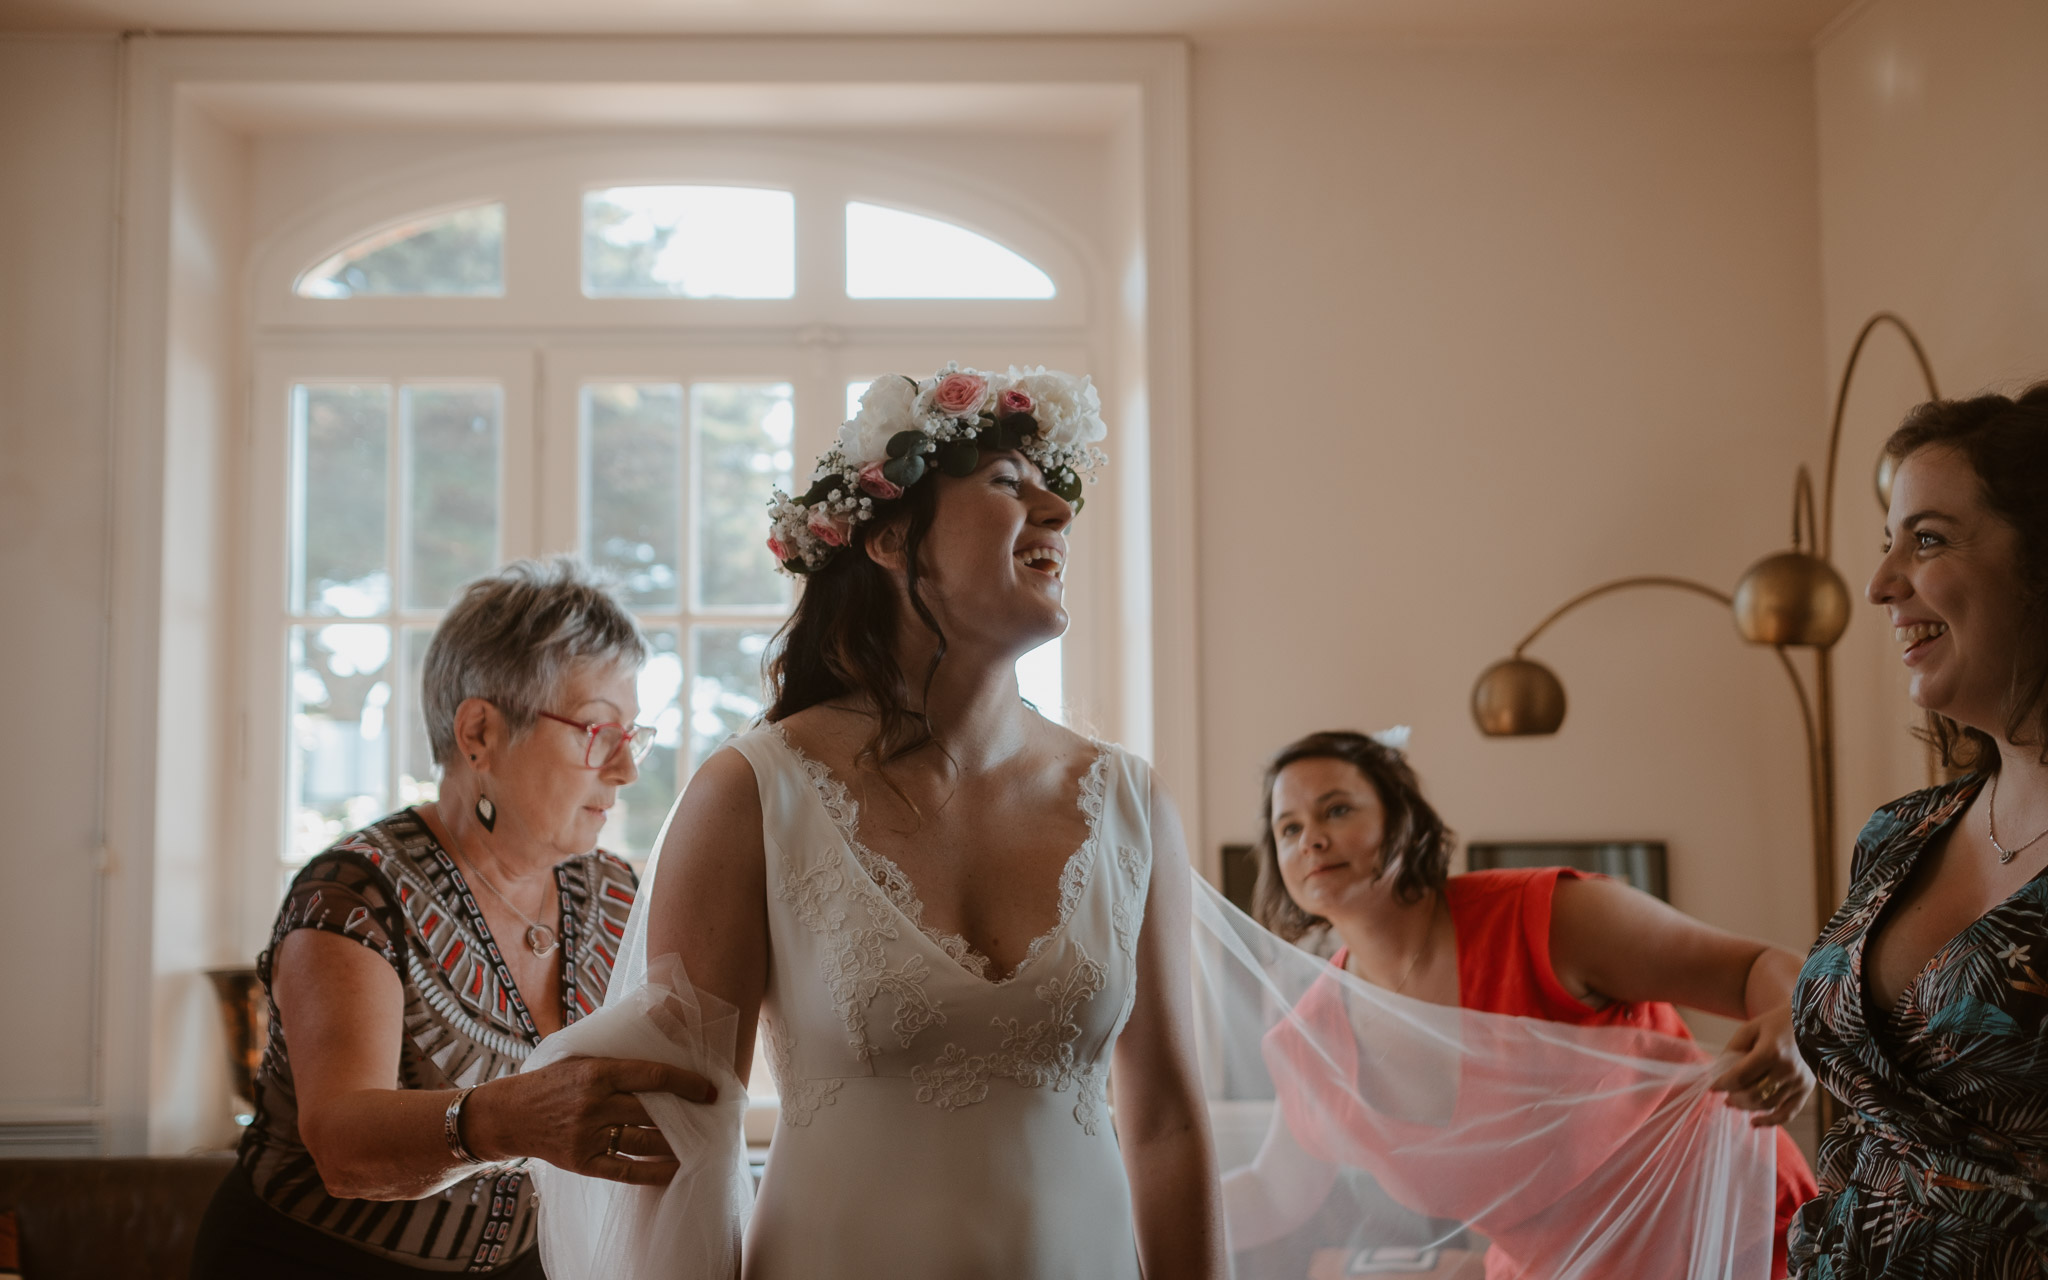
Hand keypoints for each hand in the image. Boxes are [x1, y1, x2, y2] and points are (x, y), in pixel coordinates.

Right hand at [467, 1057, 717, 1184]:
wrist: (508, 1115)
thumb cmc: (551, 1081)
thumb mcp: (580, 1058)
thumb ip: (616, 1057)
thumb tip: (662, 1045)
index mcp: (597, 1072)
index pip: (654, 1076)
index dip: (687, 1083)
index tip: (710, 1090)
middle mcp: (594, 1104)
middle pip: (653, 1111)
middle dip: (687, 1115)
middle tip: (710, 1118)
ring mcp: (588, 1135)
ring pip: (644, 1141)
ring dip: (675, 1143)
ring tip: (700, 1142)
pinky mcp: (582, 1162)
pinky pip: (626, 1170)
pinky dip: (653, 1172)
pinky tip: (675, 1170)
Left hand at [1709, 1003, 1813, 1126]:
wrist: (1811, 1024)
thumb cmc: (1775, 1024)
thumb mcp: (1750, 1029)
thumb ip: (1733, 1049)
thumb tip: (1718, 1072)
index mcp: (1771, 1051)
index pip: (1740, 1076)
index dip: (1723, 1084)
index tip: (1712, 1086)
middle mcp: (1787, 1069)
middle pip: (1753, 1094)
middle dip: (1734, 1098)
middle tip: (1725, 1097)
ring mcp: (1798, 1082)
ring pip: (1767, 1105)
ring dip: (1747, 1108)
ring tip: (1735, 1103)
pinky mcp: (1806, 1090)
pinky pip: (1788, 1113)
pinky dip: (1770, 1122)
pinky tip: (1754, 1122)